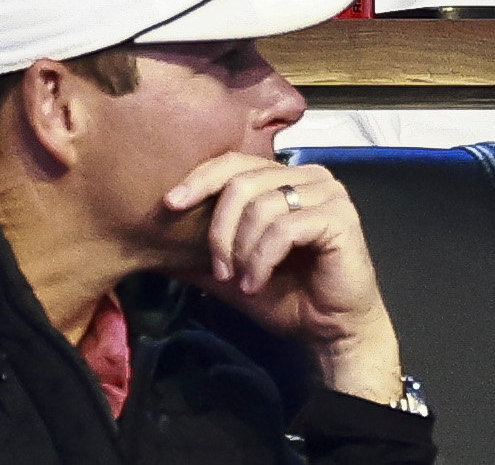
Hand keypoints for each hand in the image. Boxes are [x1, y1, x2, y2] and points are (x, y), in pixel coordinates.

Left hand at [163, 155, 402, 403]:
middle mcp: (309, 177)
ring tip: (242, 281)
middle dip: (220, 229)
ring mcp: (328, 194)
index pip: (233, 163)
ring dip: (242, 250)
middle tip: (218, 269)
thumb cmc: (288, 298)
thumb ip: (201, 254)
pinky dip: (262, 259)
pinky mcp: (340, 218)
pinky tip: (257, 282)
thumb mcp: (233, 271)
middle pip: (242, 183)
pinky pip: (284, 228)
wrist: (333, 332)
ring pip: (261, 206)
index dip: (200, 179)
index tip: (171, 204)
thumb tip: (154, 247)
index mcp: (285, 178)